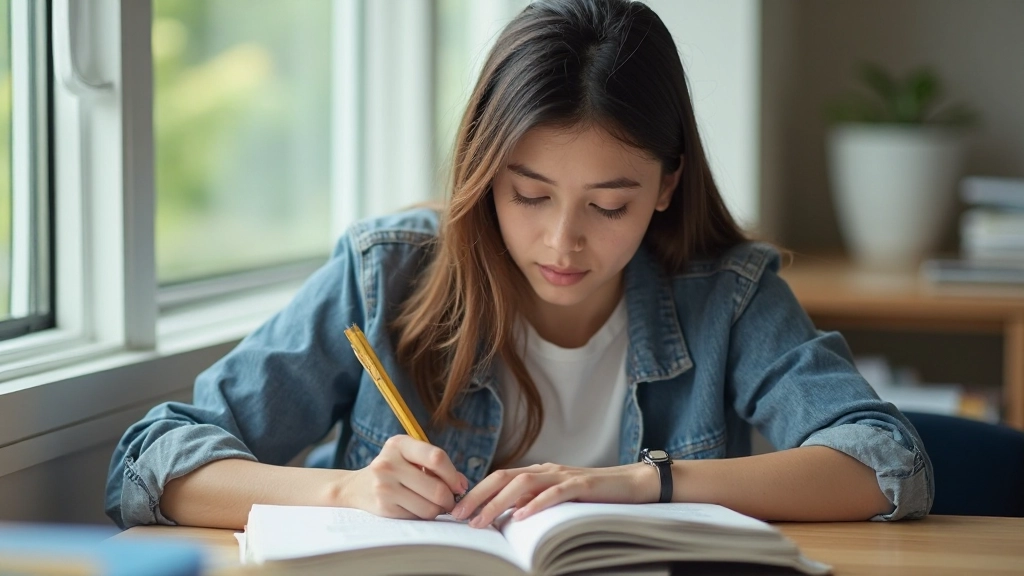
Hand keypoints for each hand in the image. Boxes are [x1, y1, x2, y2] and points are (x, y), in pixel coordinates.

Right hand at [334, 435, 468, 519]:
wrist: (357, 487)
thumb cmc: (394, 469)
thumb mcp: (411, 457)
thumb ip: (437, 466)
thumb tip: (462, 484)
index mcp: (399, 444)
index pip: (437, 458)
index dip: (453, 475)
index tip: (459, 485)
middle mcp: (388, 463)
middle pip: (436, 488)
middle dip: (449, 498)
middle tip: (450, 501)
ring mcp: (384, 486)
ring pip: (429, 507)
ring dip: (438, 510)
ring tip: (434, 504)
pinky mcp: (383, 507)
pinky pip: (417, 517)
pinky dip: (423, 515)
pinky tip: (417, 507)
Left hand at [450, 462, 657, 527]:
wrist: (633, 485)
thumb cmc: (596, 496)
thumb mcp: (559, 499)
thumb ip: (536, 502)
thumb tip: (506, 517)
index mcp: (540, 472)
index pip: (501, 478)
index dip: (477, 492)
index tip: (458, 510)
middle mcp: (547, 470)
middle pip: (505, 477)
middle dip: (479, 496)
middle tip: (459, 515)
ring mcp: (564, 475)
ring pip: (524, 483)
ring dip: (499, 502)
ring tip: (482, 520)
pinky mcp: (582, 486)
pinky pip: (555, 493)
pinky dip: (535, 504)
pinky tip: (520, 516)